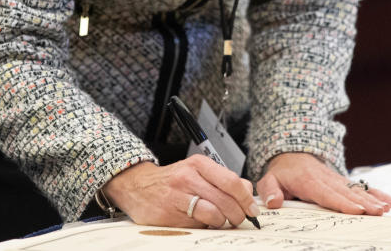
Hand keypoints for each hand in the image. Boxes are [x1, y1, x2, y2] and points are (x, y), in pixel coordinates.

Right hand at [103, 157, 258, 228]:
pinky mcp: (168, 213)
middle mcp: (188, 177)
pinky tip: (202, 222)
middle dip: (237, 214)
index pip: (231, 181)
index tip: (252, 210)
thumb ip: (223, 179)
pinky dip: (205, 226)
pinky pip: (197, 224)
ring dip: (222, 221)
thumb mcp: (198, 171)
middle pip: (225, 199)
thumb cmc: (173, 180)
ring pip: (213, 213)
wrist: (138, 186)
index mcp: (199, 164)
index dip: (246, 199)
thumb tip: (247, 191)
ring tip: (220, 220)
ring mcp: (177, 195)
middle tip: (238, 219)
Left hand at [255, 152, 390, 214]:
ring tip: (388, 209)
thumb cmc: (282, 171)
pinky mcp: (345, 183)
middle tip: (379, 212)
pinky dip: (381, 195)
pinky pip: (364, 188)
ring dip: (375, 199)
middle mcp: (328, 179)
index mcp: (310, 181)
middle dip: (365, 203)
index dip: (342, 202)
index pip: (327, 193)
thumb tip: (274, 202)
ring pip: (359, 190)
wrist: (291, 154)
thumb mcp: (269, 179)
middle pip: (348, 193)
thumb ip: (270, 190)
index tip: (357, 210)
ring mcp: (339, 181)